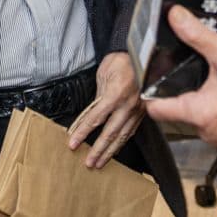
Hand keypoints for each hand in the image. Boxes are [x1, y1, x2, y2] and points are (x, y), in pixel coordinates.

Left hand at [67, 52, 144, 169]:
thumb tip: (91, 113)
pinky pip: (131, 130)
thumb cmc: (121, 60)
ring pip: (123, 136)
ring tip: (100, 162)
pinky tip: (116, 148)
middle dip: (98, 150)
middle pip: (110, 133)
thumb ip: (98, 96)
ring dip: (110, 151)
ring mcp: (137, 110)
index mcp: (115, 94)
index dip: (83, 132)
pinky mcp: (143, 111)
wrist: (142, 53)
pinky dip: (122, 142)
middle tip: (88, 163)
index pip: (95, 118)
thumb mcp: (103, 74)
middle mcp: (128, 105)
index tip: (73, 143)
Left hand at [143, 5, 216, 152]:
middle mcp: (210, 133)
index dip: (151, 93)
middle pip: (181, 113)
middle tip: (193, 72)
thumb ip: (196, 34)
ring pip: (203, 121)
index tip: (152, 80)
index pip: (157, 110)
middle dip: (185, 93)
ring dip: (207, 104)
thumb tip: (175, 17)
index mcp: (199, 113)